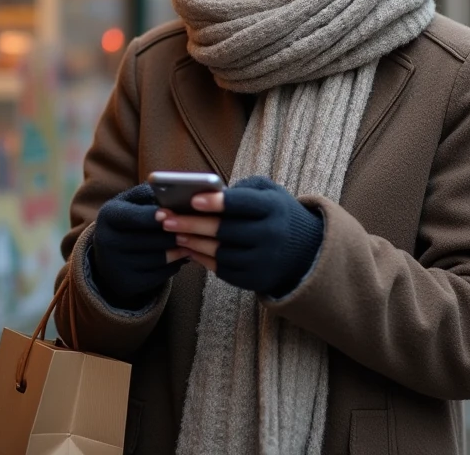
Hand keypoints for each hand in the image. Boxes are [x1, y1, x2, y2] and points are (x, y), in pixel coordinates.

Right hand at [91, 184, 187, 307]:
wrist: (111, 256)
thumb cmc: (130, 221)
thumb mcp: (132, 202)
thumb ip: (151, 194)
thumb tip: (175, 193)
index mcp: (109, 215)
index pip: (132, 217)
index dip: (153, 216)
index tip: (171, 213)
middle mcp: (108, 242)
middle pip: (150, 239)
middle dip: (175, 233)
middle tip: (195, 228)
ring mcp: (117, 266)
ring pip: (159, 257)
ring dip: (180, 249)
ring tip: (192, 240)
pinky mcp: (129, 283)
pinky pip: (161, 274)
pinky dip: (175, 264)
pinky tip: (181, 255)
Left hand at [157, 176, 323, 296]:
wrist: (303, 252)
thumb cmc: (275, 214)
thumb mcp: (269, 194)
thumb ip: (243, 189)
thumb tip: (209, 193)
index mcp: (274, 208)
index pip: (242, 204)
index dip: (216, 202)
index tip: (191, 199)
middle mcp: (271, 235)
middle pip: (225, 231)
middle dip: (192, 224)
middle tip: (166, 219)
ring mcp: (263, 260)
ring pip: (220, 252)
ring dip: (193, 243)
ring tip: (174, 233)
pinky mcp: (255, 280)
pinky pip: (222, 270)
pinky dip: (202, 259)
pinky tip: (188, 249)